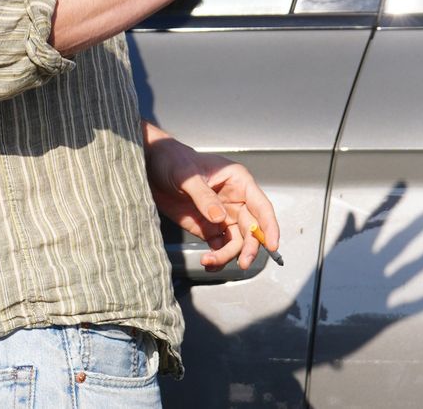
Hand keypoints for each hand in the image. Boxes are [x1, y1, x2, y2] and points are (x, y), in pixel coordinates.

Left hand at [144, 126, 278, 269]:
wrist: (150, 167)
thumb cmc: (172, 160)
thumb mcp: (186, 175)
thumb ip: (204, 196)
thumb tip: (219, 218)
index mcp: (238, 181)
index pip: (261, 206)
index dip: (269, 226)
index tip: (272, 245)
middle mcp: (235, 200)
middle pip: (251, 229)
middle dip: (249, 247)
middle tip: (242, 262)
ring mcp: (222, 216)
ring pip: (236, 242)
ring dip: (228, 255)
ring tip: (210, 262)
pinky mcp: (208, 228)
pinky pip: (219, 247)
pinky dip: (216, 258)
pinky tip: (208, 263)